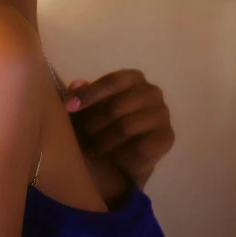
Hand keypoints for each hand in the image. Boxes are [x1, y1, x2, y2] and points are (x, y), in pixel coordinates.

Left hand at [63, 69, 174, 187]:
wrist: (126, 154)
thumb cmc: (106, 122)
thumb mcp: (91, 107)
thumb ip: (83, 95)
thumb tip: (75, 85)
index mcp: (133, 77)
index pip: (111, 81)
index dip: (88, 94)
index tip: (68, 107)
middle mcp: (152, 91)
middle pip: (116, 105)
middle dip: (93, 122)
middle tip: (80, 135)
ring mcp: (162, 114)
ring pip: (126, 126)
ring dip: (103, 140)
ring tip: (91, 149)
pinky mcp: (167, 137)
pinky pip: (140, 146)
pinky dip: (121, 153)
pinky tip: (110, 158)